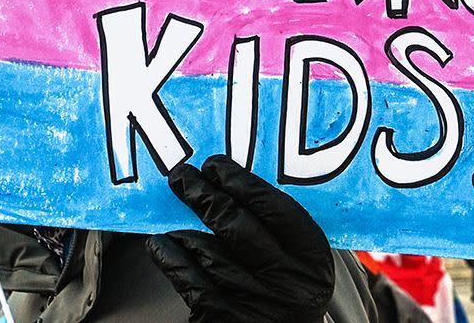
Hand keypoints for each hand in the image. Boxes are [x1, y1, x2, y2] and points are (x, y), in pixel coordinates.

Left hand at [147, 155, 335, 322]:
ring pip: (209, 252)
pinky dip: (172, 259)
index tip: (215, 166)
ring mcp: (256, 303)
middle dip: (203, 195)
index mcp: (312, 259)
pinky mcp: (226, 320)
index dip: (241, 181)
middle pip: (237, 225)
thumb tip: (235, 186)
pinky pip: (191, 281)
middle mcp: (287, 281)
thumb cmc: (291, 297)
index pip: (274, 207)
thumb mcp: (303, 264)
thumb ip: (281, 231)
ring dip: (185, 229)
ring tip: (173, 217)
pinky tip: (162, 247)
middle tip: (182, 177)